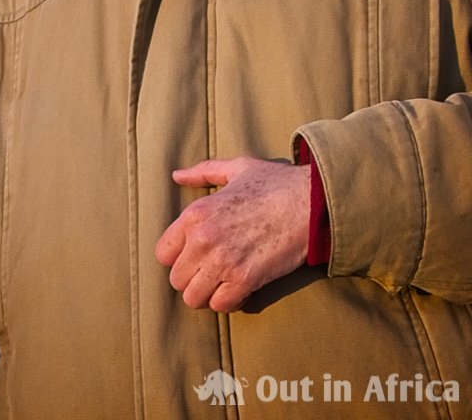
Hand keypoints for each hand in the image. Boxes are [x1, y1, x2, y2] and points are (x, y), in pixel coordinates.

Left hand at [155, 155, 309, 311]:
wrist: (311, 202)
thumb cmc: (275, 184)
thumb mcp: (236, 168)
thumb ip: (203, 172)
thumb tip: (177, 175)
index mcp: (195, 213)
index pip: (163, 253)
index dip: (177, 257)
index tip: (194, 256)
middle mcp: (203, 239)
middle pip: (176, 280)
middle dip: (192, 278)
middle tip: (210, 272)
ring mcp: (223, 261)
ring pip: (194, 298)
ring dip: (207, 294)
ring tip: (222, 283)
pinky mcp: (245, 279)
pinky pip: (221, 306)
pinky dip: (228, 302)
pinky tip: (239, 289)